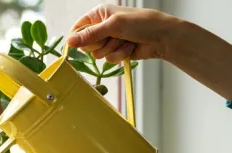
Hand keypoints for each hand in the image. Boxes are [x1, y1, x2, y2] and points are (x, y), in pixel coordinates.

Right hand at [66, 4, 180, 62]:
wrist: (162, 37)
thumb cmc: (141, 23)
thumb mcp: (113, 25)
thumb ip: (90, 34)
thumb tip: (68, 42)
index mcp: (99, 14)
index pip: (78, 28)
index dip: (77, 38)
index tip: (80, 44)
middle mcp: (102, 27)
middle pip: (86, 44)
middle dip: (100, 44)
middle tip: (112, 37)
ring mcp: (109, 40)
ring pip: (97, 54)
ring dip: (112, 49)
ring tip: (125, 41)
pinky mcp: (116, 51)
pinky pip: (108, 59)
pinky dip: (120, 54)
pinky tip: (130, 47)